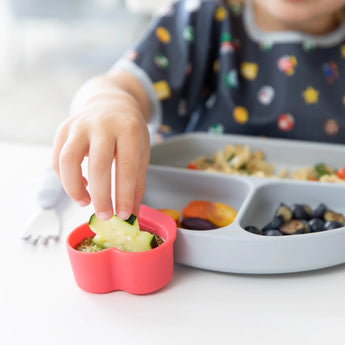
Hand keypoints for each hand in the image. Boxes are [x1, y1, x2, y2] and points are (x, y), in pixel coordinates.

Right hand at [52, 89, 150, 219]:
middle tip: (105, 215)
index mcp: (128, 129)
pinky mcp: (64, 128)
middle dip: (100, 196)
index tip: (123, 215)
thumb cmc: (129, 131)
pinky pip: (57, 158)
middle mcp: (103, 125)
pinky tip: (81, 186)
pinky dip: (65, 177)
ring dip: (74, 187)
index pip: (125, 167)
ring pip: (68, 160)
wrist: (111, 103)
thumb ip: (137, 183)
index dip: (124, 194)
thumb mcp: (141, 152)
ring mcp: (80, 124)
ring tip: (85, 202)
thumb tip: (132, 215)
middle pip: (97, 165)